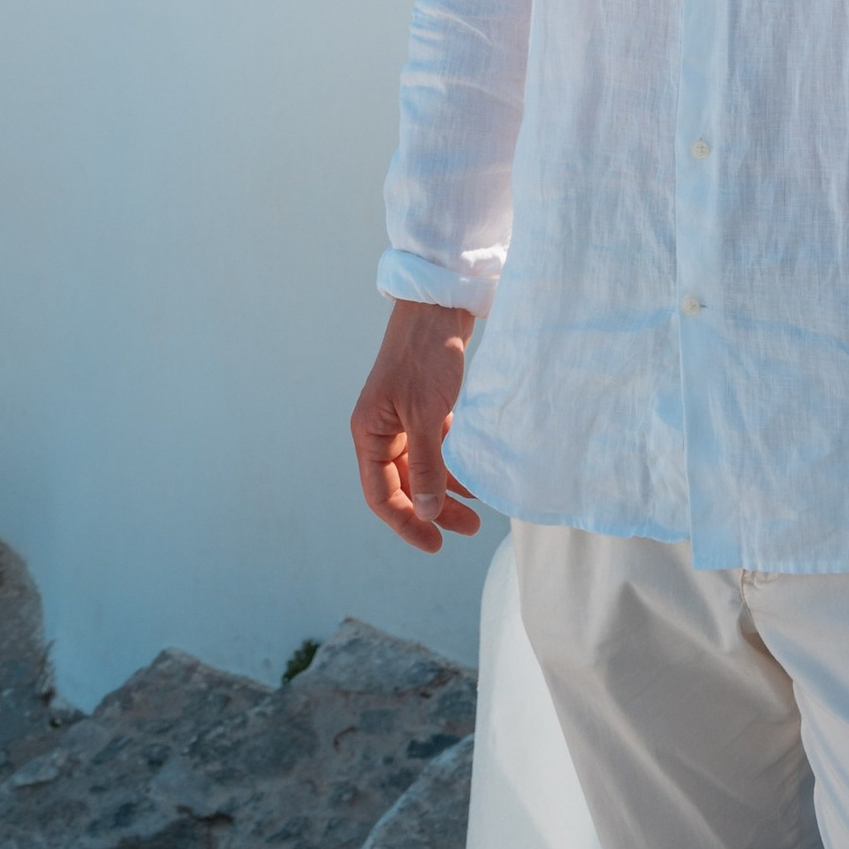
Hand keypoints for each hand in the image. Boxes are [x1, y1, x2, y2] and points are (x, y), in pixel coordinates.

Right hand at [351, 299, 484, 552]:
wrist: (440, 304)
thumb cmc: (426, 356)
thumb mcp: (426, 414)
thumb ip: (427, 466)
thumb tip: (429, 512)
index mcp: (369, 433)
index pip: (381, 494)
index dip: (406, 522)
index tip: (435, 544)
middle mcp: (381, 429)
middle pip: (404, 485)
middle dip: (433, 510)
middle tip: (469, 529)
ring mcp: (403, 418)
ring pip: (423, 468)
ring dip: (447, 489)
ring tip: (479, 510)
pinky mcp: (425, 407)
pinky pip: (436, 448)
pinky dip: (453, 463)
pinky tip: (475, 475)